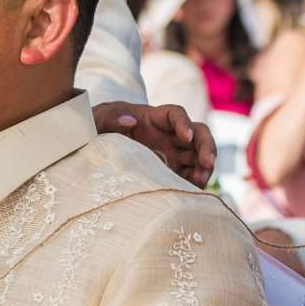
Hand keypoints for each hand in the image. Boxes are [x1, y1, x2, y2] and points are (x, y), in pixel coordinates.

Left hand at [96, 101, 214, 186]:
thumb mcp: (98, 120)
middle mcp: (169, 134)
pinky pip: (191, 175)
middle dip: (207, 146)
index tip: (185, 137)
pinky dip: (196, 182)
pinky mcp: (172, 171)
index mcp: (154, 118)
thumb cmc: (99, 128)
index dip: (184, 124)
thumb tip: (129, 121)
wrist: (97, 148)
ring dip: (205, 167)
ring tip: (200, 181)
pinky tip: (193, 191)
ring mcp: (173, 153)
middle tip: (208, 163)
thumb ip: (109, 118)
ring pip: (199, 156)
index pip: (175, 114)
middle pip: (198, 134)